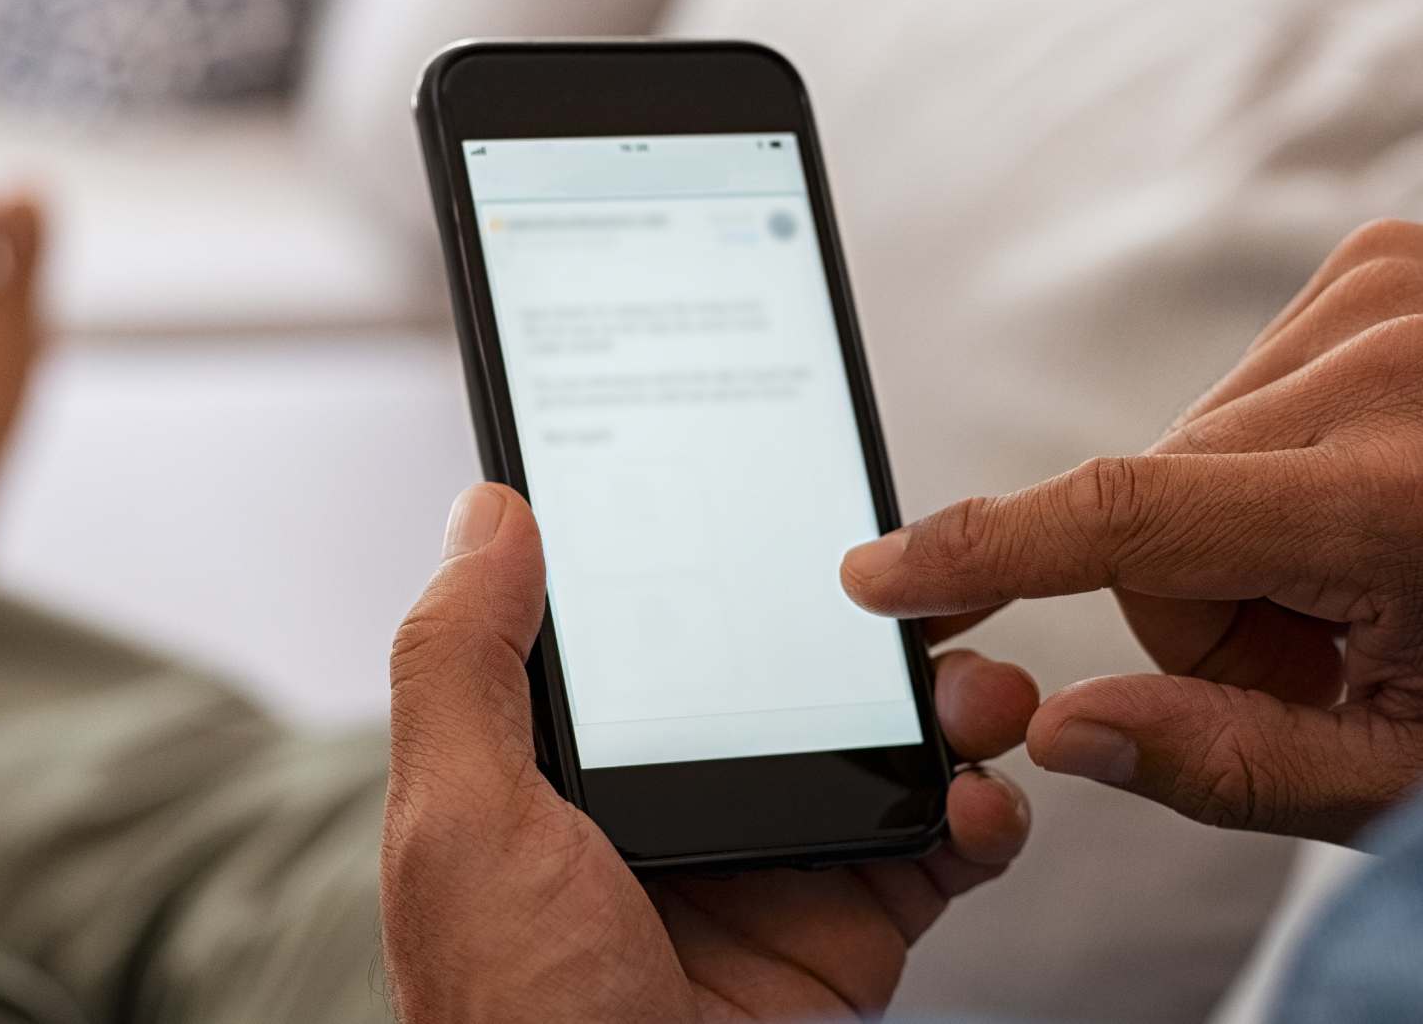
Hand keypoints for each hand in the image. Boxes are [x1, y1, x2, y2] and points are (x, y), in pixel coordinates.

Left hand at [382, 484, 1034, 1021]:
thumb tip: (489, 509)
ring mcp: (769, 865)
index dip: (706, 550)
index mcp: (567, 766)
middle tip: (923, 579)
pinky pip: (939, 846)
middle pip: (786, 669)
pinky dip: (983, 811)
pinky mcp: (847, 932)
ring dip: (948, 698)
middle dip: (864, 617)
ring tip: (976, 690)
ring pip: (879, 742)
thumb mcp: (461, 819)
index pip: (645, 623)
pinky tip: (980, 797)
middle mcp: (672, 802)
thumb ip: (464, 662)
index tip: (769, 474)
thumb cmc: (515, 1015)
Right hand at [842, 218, 1422, 843]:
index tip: (878, 574)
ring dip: (1243, 524)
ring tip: (1373, 560)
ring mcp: (1392, 291)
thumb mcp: (1418, 770)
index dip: (982, 551)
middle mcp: (1392, 364)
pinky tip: (1371, 484)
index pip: (1125, 518)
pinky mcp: (1384, 260)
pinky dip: (1278, 451)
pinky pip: (1238, 381)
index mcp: (1400, 498)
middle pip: (1152, 508)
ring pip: (1185, 446)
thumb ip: (1229, 763)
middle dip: (1206, 598)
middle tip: (1335, 636)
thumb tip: (1062, 733)